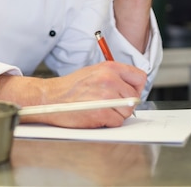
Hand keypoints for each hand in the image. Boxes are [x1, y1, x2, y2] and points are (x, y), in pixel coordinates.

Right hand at [0, 62, 146, 127]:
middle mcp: (110, 80)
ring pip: (127, 112)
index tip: (128, 93)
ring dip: (116, 115)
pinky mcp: (101, 113)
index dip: (135, 88)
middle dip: (124, 104)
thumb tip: (130, 87)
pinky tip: (96, 116)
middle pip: (134, 98)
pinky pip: (117, 122)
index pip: (140, 77)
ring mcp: (106, 96)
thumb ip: (114, 77)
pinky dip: (108, 123)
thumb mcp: (94, 72)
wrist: (50, 97)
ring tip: (100, 109)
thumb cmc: (69, 87)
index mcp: (110, 68)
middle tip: (108, 104)